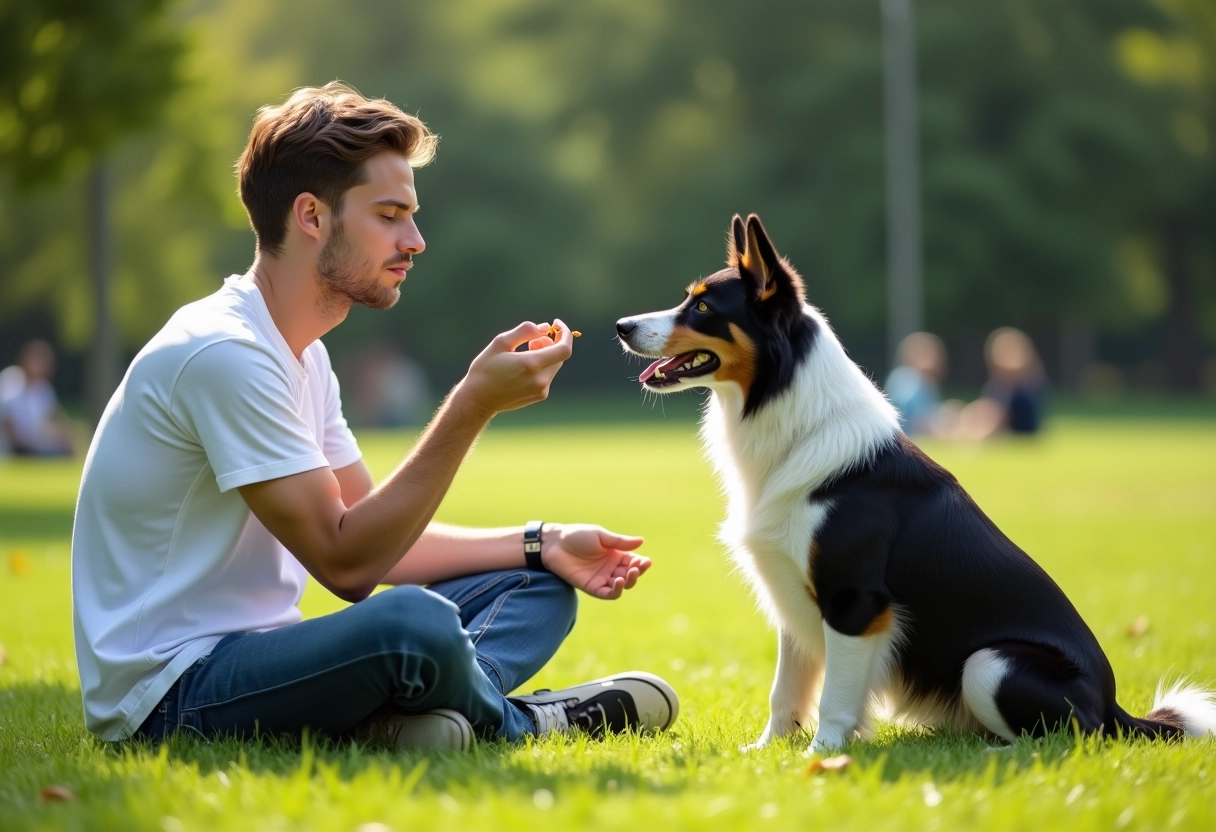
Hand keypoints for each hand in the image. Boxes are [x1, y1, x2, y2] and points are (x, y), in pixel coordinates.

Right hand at [455, 319, 574, 417]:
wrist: (478, 399)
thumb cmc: (486, 369)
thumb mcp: (501, 343)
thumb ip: (525, 331)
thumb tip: (544, 328)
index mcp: (531, 364)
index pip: (564, 349)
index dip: (564, 334)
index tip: (556, 324)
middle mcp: (540, 379)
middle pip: (560, 356)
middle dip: (550, 343)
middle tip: (531, 342)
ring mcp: (541, 390)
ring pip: (554, 366)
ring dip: (546, 355)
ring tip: (524, 355)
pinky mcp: (539, 396)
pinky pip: (548, 376)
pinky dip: (541, 367)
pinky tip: (523, 368)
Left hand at [541, 523, 650, 599]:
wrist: (555, 544)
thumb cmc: (577, 536)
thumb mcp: (600, 536)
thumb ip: (619, 541)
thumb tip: (642, 541)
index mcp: (615, 554)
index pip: (633, 561)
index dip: (641, 563)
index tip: (646, 561)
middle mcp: (610, 568)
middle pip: (630, 575)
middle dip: (636, 572)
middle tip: (637, 567)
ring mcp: (601, 578)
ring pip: (621, 586)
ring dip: (628, 582)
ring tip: (628, 573)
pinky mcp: (591, 587)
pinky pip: (607, 594)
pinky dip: (616, 590)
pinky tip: (618, 581)